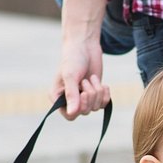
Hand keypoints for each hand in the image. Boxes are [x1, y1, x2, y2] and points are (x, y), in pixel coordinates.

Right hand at [51, 0, 111, 119]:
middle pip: (85, 112)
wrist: (85, 46)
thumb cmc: (73, 59)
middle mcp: (69, 100)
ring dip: (97, 92)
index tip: (83, 93)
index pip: (70, 116)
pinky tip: (102, 83)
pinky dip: (105, 93)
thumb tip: (72, 113)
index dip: (79, 108)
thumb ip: (71, 95)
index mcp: (58, 98)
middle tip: (86, 80)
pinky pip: (104, 103)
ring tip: (91, 78)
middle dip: (90, 95)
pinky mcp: (95, 95)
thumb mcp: (70, 76)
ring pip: (95, 107)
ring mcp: (83, 98)